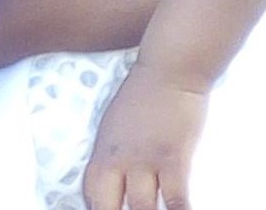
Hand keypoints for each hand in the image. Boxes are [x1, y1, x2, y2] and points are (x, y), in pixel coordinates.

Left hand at [83, 63, 206, 209]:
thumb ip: (113, 152)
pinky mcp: (172, 157)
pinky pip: (176, 200)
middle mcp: (120, 157)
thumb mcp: (116, 122)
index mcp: (104, 149)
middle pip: (107, 206)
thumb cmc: (144, 92)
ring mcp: (145, 159)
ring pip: (142, 209)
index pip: (90, 193)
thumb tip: (115, 179)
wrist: (170, 69)